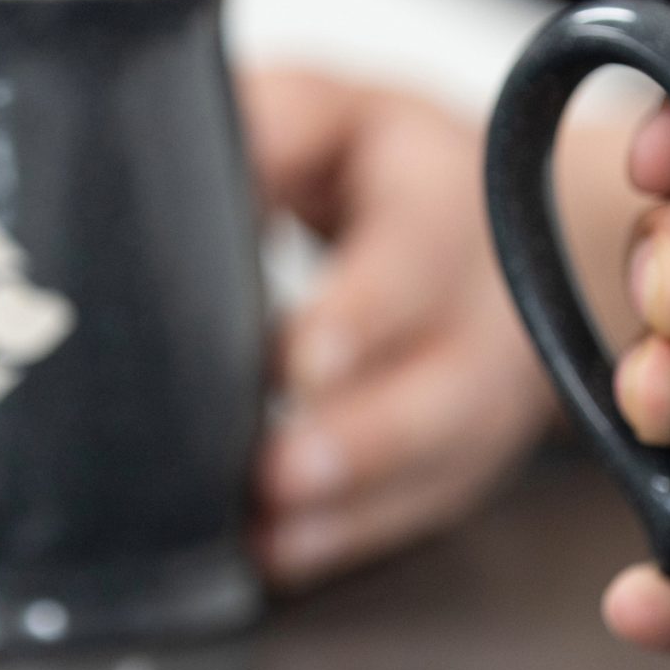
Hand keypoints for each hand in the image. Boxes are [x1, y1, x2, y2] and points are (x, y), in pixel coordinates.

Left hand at [244, 68, 560, 587]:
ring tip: (267, 527)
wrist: (510, 226)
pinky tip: (274, 553)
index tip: (299, 363)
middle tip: (276, 473)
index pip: (415, 258)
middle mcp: (485, 308)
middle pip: (444, 387)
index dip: (362, 314)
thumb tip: (159, 154)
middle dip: (363, 439)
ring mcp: (487, 394)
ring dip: (349, 507)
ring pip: (438, 464)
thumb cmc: (379, 167)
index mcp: (442, 201)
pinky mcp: (468, 456)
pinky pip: (417, 512)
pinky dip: (344, 540)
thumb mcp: (334, 116)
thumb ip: (266, 129)